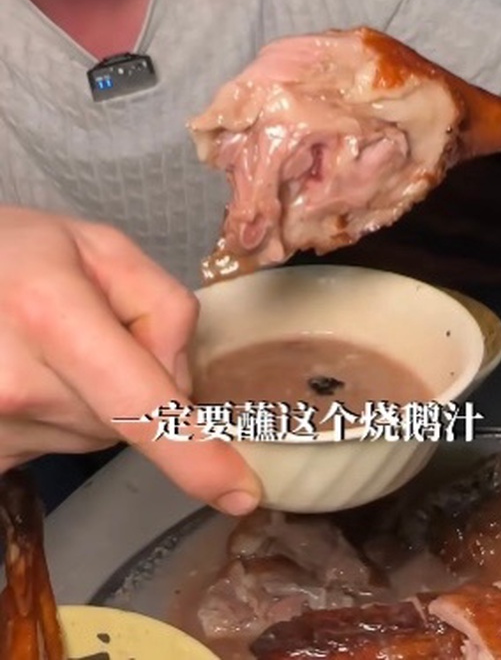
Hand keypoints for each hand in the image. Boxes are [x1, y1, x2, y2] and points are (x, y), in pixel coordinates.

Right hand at [0, 207, 260, 514]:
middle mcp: (16, 385)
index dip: (195, 454)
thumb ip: (161, 304)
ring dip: (92, 401)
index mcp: (50, 316)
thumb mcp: (98, 246)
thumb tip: (180, 381)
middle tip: (88, 329)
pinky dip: (56, 417)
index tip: (240, 492)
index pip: (141, 405)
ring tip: (46, 347)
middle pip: (127, 420)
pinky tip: (25, 373)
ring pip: (93, 437)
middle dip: (135, 384)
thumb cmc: (12, 253)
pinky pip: (53, 446)